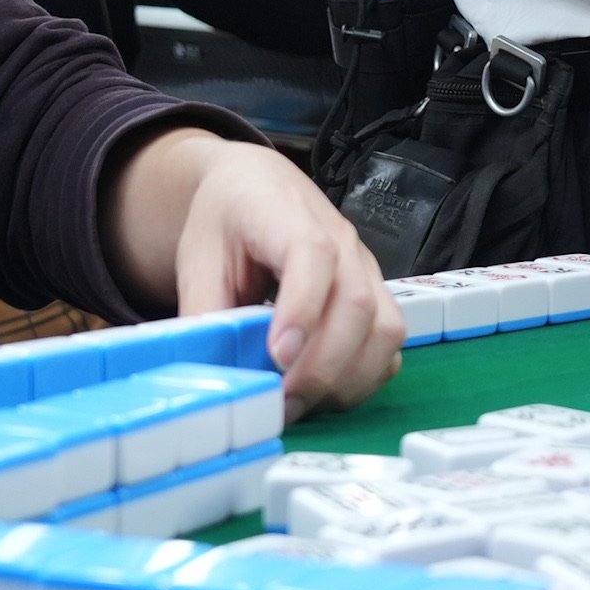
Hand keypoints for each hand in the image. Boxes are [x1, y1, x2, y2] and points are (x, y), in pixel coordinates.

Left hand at [107, 128, 403, 411]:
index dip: (302, 310)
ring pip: (385, 329)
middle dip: (323, 366)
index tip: (278, 357)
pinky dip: (365, 377)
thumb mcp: (198, 260)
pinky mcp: (378, 297)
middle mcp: (342, 242)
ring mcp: (367, 270)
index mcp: (288, 217)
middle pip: (357, 304)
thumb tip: (211, 373)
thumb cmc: (227, 221)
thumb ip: (205, 312)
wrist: (256, 188)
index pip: (313, 256)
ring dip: (349, 378)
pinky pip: (391, 345)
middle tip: (283, 402)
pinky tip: (327, 391)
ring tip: (303, 402)